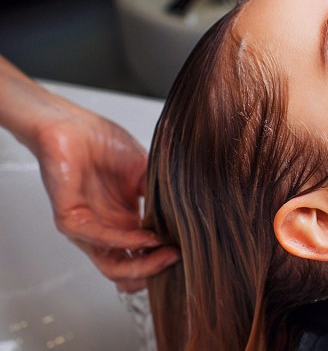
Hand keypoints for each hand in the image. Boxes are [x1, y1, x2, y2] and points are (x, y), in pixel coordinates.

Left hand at [34, 100, 179, 292]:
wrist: (73, 125)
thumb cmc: (102, 143)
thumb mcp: (146, 172)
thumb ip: (162, 197)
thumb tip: (186, 220)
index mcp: (123, 220)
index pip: (143, 255)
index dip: (164, 259)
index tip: (188, 251)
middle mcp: (106, 229)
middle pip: (127, 270)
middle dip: (155, 270)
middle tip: (178, 259)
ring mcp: (87, 228)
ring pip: (112, 266)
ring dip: (142, 265)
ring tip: (167, 254)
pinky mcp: (70, 220)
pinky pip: (100, 238)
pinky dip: (126, 241)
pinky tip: (147, 235)